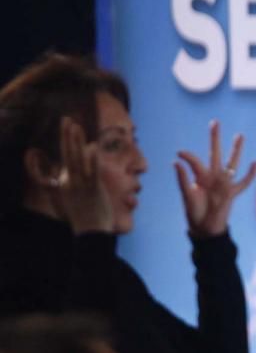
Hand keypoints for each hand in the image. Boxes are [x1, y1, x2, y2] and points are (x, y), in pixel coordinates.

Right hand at [56, 116, 113, 233]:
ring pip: (77, 159)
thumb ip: (76, 179)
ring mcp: (80, 185)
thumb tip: (78, 163)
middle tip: (66, 119)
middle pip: (67, 154)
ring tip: (75, 125)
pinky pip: (92, 171)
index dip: (67, 140)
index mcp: (65, 181)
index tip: (68, 125)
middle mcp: (70, 181)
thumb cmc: (85, 215)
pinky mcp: (93, 189)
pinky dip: (92, 158)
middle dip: (66, 136)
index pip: (66, 156)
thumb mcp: (74, 195)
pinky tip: (92, 145)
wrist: (90, 233)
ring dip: (76, 141)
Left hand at [175, 120, 255, 237]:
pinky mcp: (232, 193)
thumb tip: (175, 162)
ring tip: (239, 136)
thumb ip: (182, 179)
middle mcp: (212, 176)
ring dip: (236, 150)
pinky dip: (250, 174)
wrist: (204, 228)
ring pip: (232, 163)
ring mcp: (223, 183)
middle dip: (214, 138)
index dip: (188, 156)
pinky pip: (244, 182)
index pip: (195, 161)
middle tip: (214, 122)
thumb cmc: (194, 212)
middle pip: (215, 153)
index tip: (179, 153)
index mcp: (199, 176)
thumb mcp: (186, 196)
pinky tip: (255, 162)